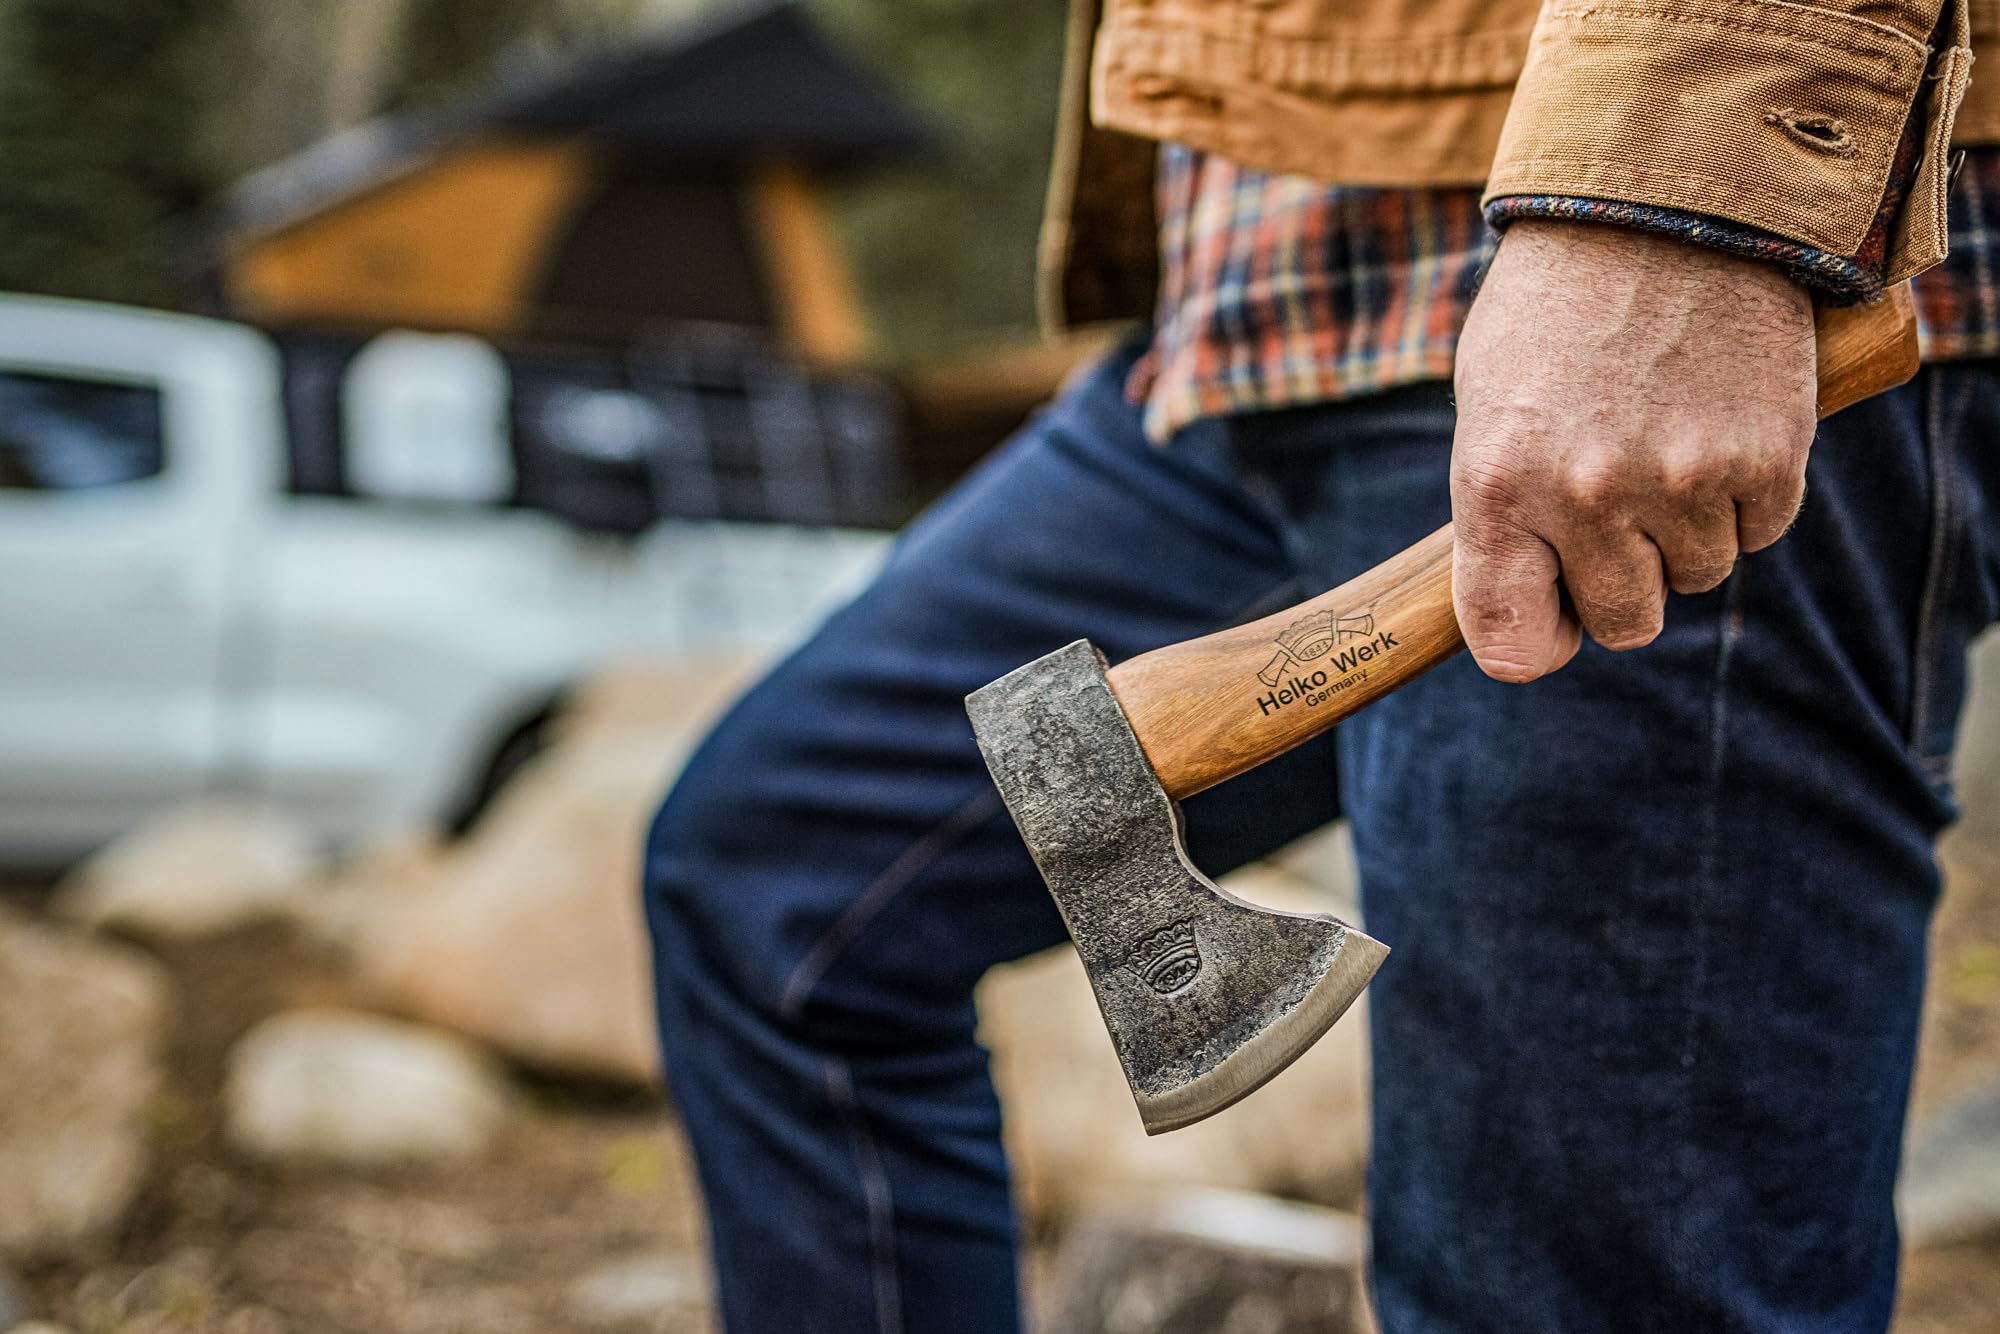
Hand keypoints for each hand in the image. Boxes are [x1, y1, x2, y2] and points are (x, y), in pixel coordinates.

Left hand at [1450, 220, 1817, 681]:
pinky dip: (1744, 495)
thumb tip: (1532, 600)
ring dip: (1685, 530)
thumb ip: (1504, 510)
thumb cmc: (1556, 308)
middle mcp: (1588, 495)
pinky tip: (1715, 423)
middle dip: (1622, 582)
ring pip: (1697, 578)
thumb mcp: (1489, 403)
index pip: (1512, 646)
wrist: (1663, 202)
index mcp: (1499, 486)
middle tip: (1617, 511)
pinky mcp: (1766, 458)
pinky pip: (1759, 532)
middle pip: (1624, 623)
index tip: (1550, 613)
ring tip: (1663, 440)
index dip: (1536, 640)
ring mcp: (1682, 480)